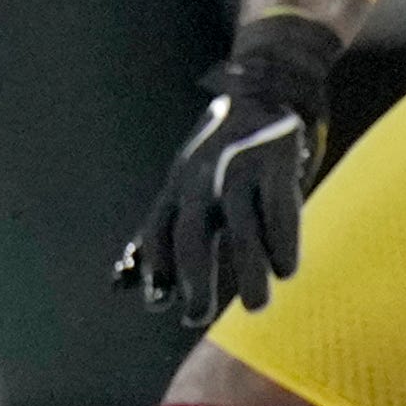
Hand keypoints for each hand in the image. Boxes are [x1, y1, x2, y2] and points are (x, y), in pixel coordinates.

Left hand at [117, 10, 342, 327]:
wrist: (267, 87)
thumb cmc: (224, 152)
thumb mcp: (182, 183)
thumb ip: (160, 230)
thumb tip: (119, 282)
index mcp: (179, 185)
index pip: (158, 231)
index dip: (156, 268)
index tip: (158, 302)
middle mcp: (204, 178)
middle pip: (193, 234)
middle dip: (193, 279)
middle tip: (196, 317)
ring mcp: (241, 169)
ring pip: (242, 227)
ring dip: (248, 272)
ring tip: (256, 307)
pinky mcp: (278, 163)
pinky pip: (280, 210)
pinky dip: (283, 243)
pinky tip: (287, 271)